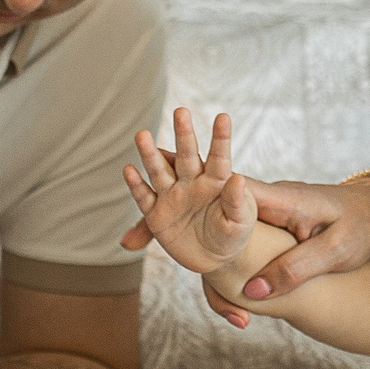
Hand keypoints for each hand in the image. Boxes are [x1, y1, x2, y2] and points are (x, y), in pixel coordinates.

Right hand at [122, 167, 369, 323]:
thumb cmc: (360, 225)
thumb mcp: (336, 250)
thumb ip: (296, 269)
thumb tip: (253, 293)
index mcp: (274, 197)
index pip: (218, 194)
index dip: (183, 200)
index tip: (152, 216)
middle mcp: (257, 199)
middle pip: (200, 204)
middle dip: (163, 215)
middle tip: (128, 238)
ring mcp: (255, 211)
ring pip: (205, 221)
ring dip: (172, 227)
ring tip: (133, 242)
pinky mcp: (258, 223)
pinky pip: (221, 234)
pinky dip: (198, 247)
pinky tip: (177, 258)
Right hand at [123, 109, 257, 275]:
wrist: (213, 257)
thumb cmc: (232, 234)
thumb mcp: (240, 222)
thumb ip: (237, 202)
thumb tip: (238, 178)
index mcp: (217, 181)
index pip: (219, 157)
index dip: (221, 138)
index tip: (223, 117)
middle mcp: (192, 182)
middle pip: (187, 155)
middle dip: (184, 135)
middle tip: (181, 111)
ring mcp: (172, 195)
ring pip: (160, 171)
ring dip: (150, 154)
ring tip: (142, 135)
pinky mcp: (156, 214)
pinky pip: (145, 197)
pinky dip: (136, 185)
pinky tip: (129, 170)